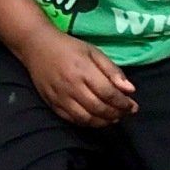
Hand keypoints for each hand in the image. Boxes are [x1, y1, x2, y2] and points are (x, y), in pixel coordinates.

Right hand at [20, 25, 136, 126]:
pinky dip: (87, 123)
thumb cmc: (68, 47)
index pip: (108, 93)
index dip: (123, 103)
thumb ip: (112, 71)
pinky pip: (72, 120)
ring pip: (86, 118)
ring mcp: (60, 96)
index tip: (133, 106)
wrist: (36, 46)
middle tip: (125, 113)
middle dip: (116, 114)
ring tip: (112, 118)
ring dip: (103, 122)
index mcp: (83, 70)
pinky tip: (95, 118)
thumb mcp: (93, 52)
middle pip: (99, 108)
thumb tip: (130, 90)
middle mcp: (71, 85)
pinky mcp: (52, 103)